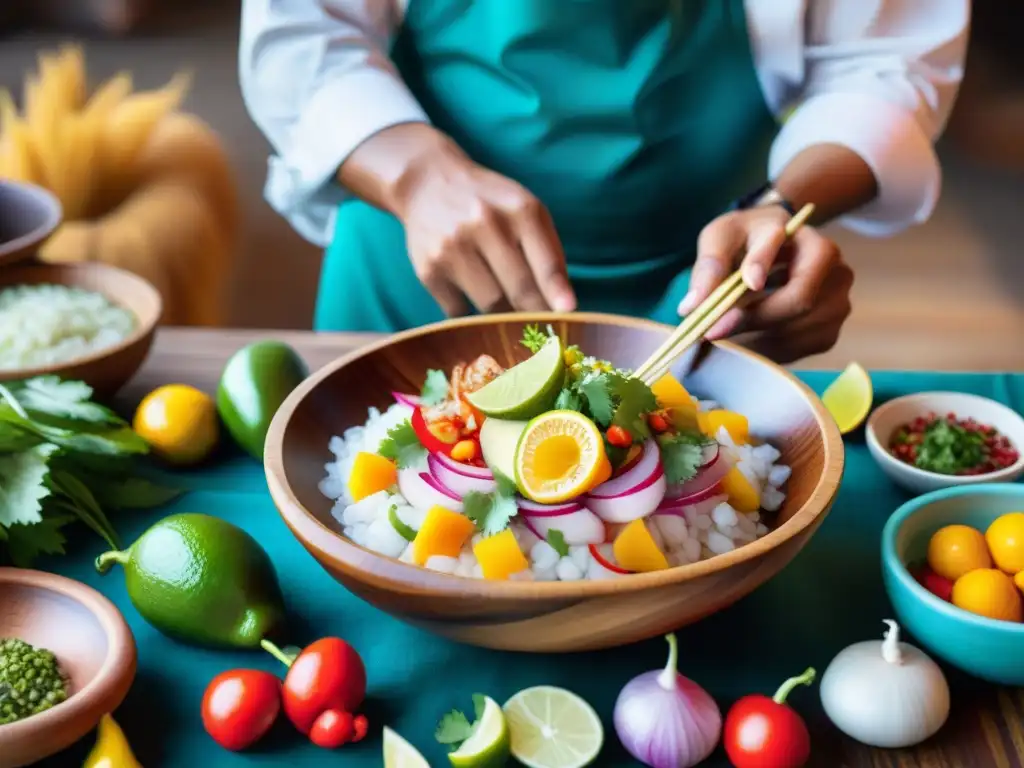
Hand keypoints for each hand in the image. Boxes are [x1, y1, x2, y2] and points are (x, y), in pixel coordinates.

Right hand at [389, 130, 575, 315]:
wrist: (426, 183)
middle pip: (520, 289)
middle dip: (535, 313)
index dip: (557, 291)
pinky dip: (470, 312)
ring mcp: (454, 248)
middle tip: (541, 327)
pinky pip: (459, 310)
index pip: (544, 261)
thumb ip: (547, 249)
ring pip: (491, 305)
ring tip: (505, 306)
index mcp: (520, 210)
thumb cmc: (488, 202)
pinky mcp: (429, 270)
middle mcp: (486, 225)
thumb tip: (562, 304)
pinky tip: (469, 293)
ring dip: (503, 315)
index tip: (567, 312)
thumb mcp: (524, 209)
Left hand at [678, 206, 853, 362]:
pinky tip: (746, 340)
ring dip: (756, 338)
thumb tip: (693, 307)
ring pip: (798, 331)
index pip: (787, 249)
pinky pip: (798, 350)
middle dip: (752, 318)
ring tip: (725, 333)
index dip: (762, 264)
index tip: (746, 283)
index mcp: (802, 234)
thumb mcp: (722, 237)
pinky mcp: (828, 330)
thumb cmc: (746, 240)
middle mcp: (832, 266)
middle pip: (799, 300)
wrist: (774, 247)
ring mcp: (836, 300)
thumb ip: (709, 265)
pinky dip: (766, 351)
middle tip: (712, 331)